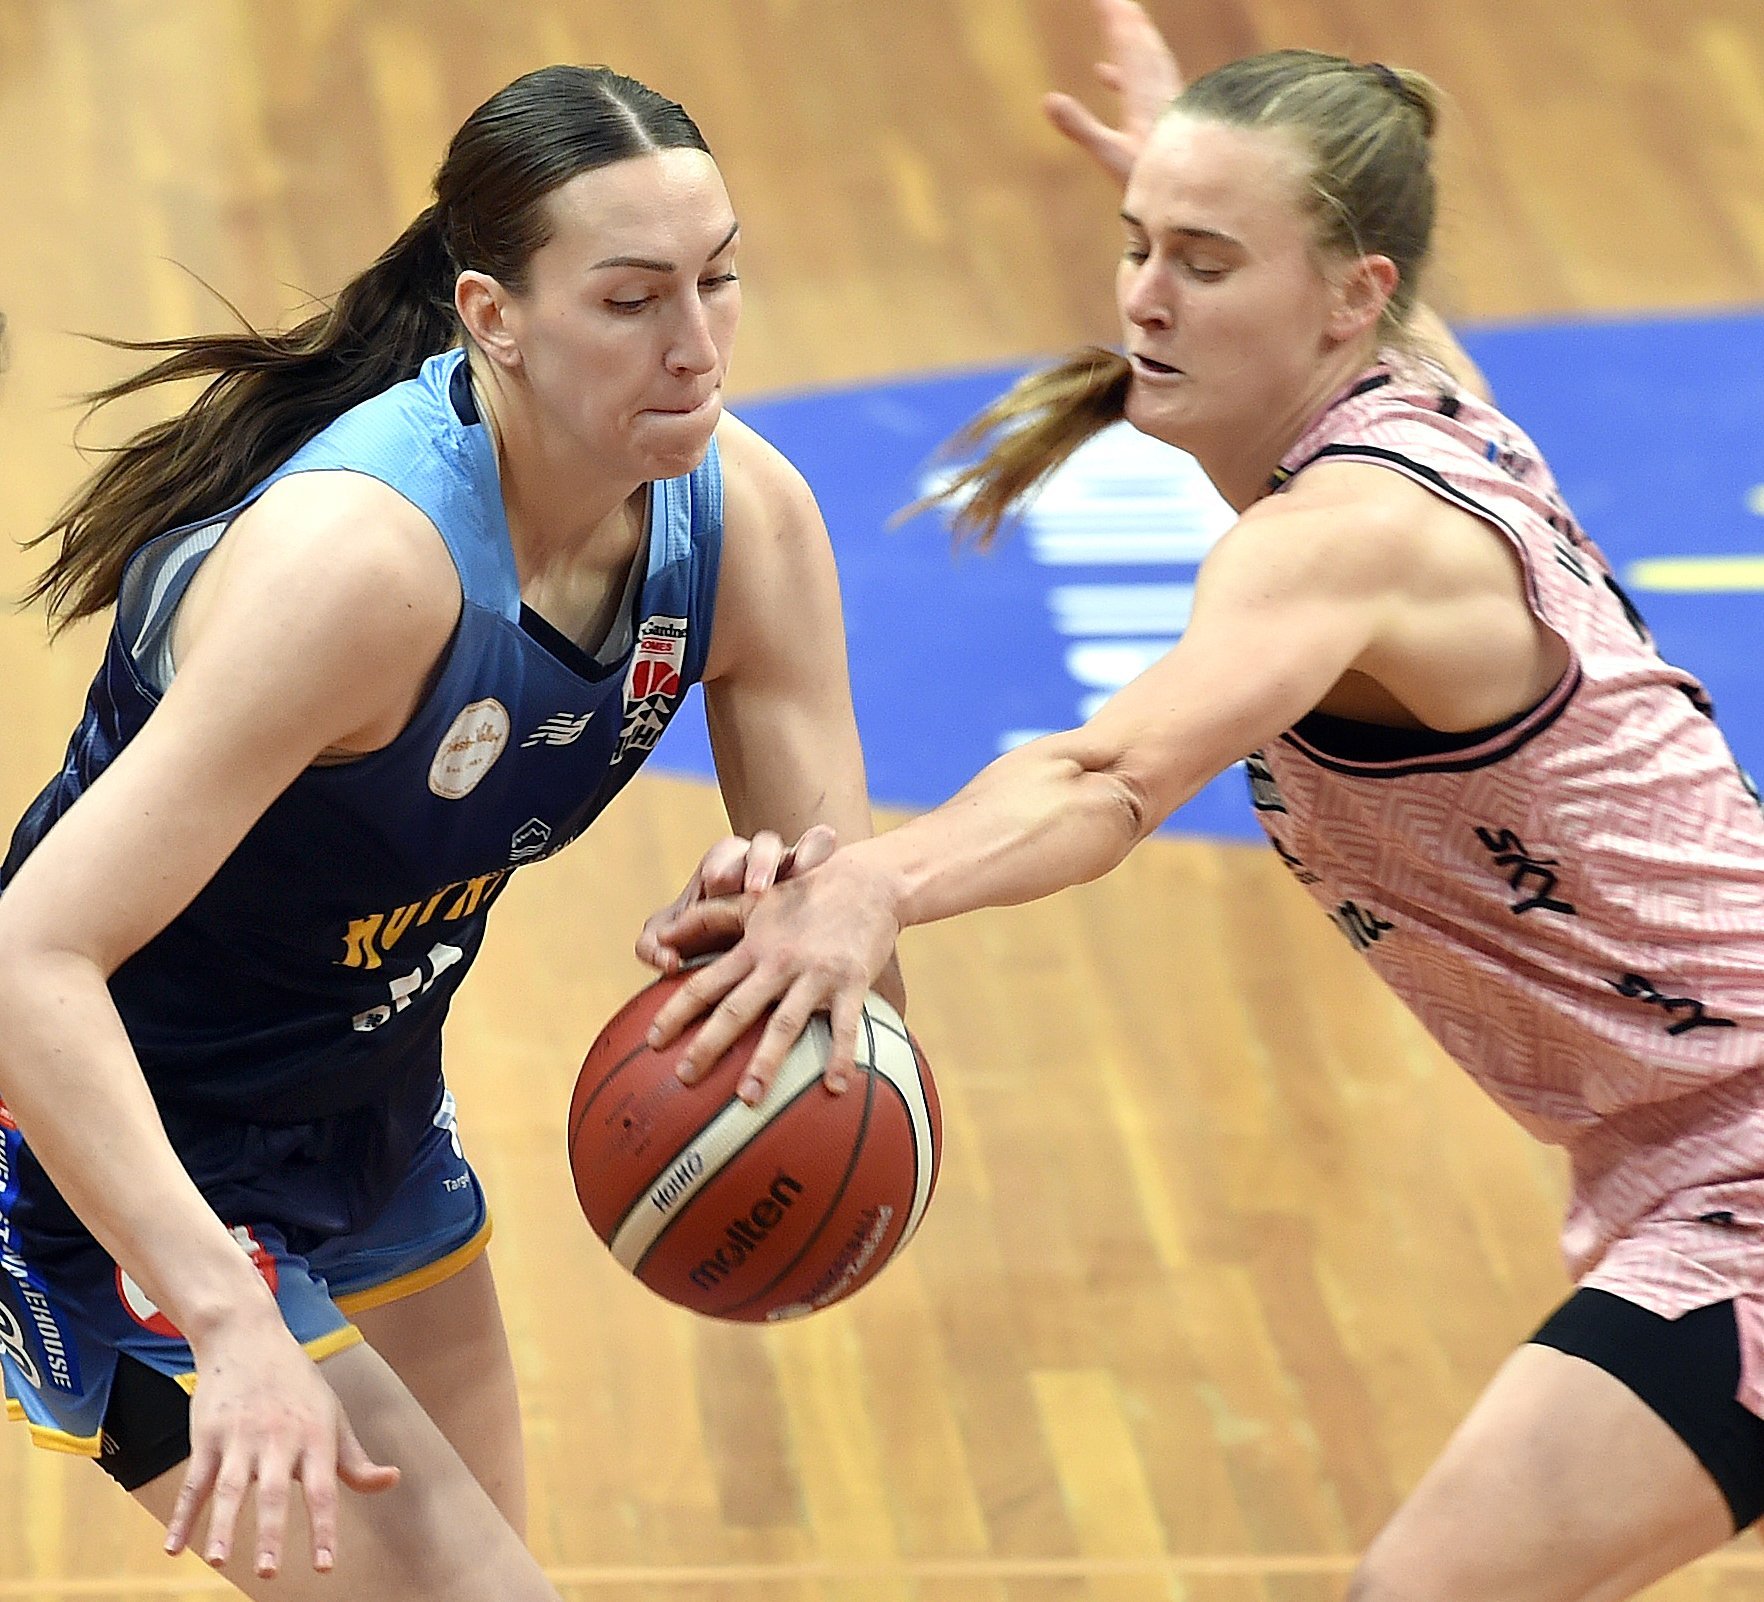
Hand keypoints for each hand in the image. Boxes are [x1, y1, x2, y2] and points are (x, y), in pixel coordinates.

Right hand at [166, 1308, 398, 1576]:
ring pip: (230, 1487)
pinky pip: (194, 1481)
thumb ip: (354, 1460)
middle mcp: (279, 1437)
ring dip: (222, 1525)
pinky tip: (173, 1546)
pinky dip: (182, 1514)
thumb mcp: (332, 1416)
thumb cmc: (299, 1385)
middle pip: (274, 1491)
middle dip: (271, 1532)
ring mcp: (240, 1435)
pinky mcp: (207, 1434)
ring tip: (220, 1560)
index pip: (323, 1489)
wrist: (249, 1337)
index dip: (323, 1528)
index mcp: (315, 1436)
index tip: (324, 1566)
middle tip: (268, 1573)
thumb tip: (391, 1481)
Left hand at [645, 848, 901, 1106]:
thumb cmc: (805, 894)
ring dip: (765, 1062)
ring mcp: (816, 974)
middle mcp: (779, 962)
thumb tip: (664, 937)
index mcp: (753, 947)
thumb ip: (710, 917)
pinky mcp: (852, 981)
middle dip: (708, 1044)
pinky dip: (840, 1056)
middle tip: (684, 1077)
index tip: (654, 1041)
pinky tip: (834, 1088)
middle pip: (737, 1009)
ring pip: (784, 1023)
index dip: (676, 1011)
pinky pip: (845, 1025)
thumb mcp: (755, 900)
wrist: (868, 880)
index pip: (706, 983)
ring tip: (748, 1098)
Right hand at [1043, 0, 1183, 181]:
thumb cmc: (1148, 183)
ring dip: (1134, 37)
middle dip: (1127, 19)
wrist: (1190, 202)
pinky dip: (1124, 74)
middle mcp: (1160, 93)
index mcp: (1145, 94)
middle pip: (1144, 44)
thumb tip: (1048, 101)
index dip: (1114, 17)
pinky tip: (1103, 74)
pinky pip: (1146, 87)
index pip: (1128, 44)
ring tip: (1118, 19)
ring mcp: (1166, 106)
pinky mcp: (1165, 121)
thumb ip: (1080, 127)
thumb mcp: (1109, 157)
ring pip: (1151, 60)